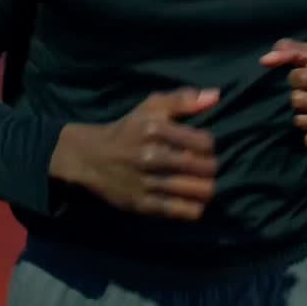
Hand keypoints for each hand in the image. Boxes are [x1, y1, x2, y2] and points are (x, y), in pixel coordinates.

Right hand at [49, 88, 220, 220]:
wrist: (90, 156)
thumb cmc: (128, 129)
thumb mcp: (151, 107)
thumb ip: (183, 100)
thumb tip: (216, 95)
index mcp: (155, 128)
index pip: (204, 142)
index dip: (209, 146)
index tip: (203, 148)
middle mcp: (151, 155)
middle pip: (203, 167)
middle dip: (210, 168)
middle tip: (205, 168)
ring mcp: (146, 181)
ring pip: (195, 190)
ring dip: (206, 189)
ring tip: (203, 185)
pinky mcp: (141, 203)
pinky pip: (180, 210)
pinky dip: (193, 208)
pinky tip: (193, 202)